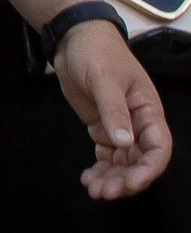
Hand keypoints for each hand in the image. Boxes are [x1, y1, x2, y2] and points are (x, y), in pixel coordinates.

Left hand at [54, 25, 172, 197]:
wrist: (74, 40)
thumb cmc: (96, 53)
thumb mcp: (104, 79)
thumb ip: (113, 111)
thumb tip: (124, 143)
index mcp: (148, 110)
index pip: (158, 147)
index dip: (149, 169)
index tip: (131, 184)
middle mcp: (138, 123)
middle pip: (140, 161)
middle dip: (125, 179)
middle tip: (104, 192)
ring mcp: (120, 128)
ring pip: (123, 163)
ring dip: (112, 179)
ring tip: (94, 190)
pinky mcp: (102, 129)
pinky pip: (107, 157)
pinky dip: (100, 170)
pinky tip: (88, 178)